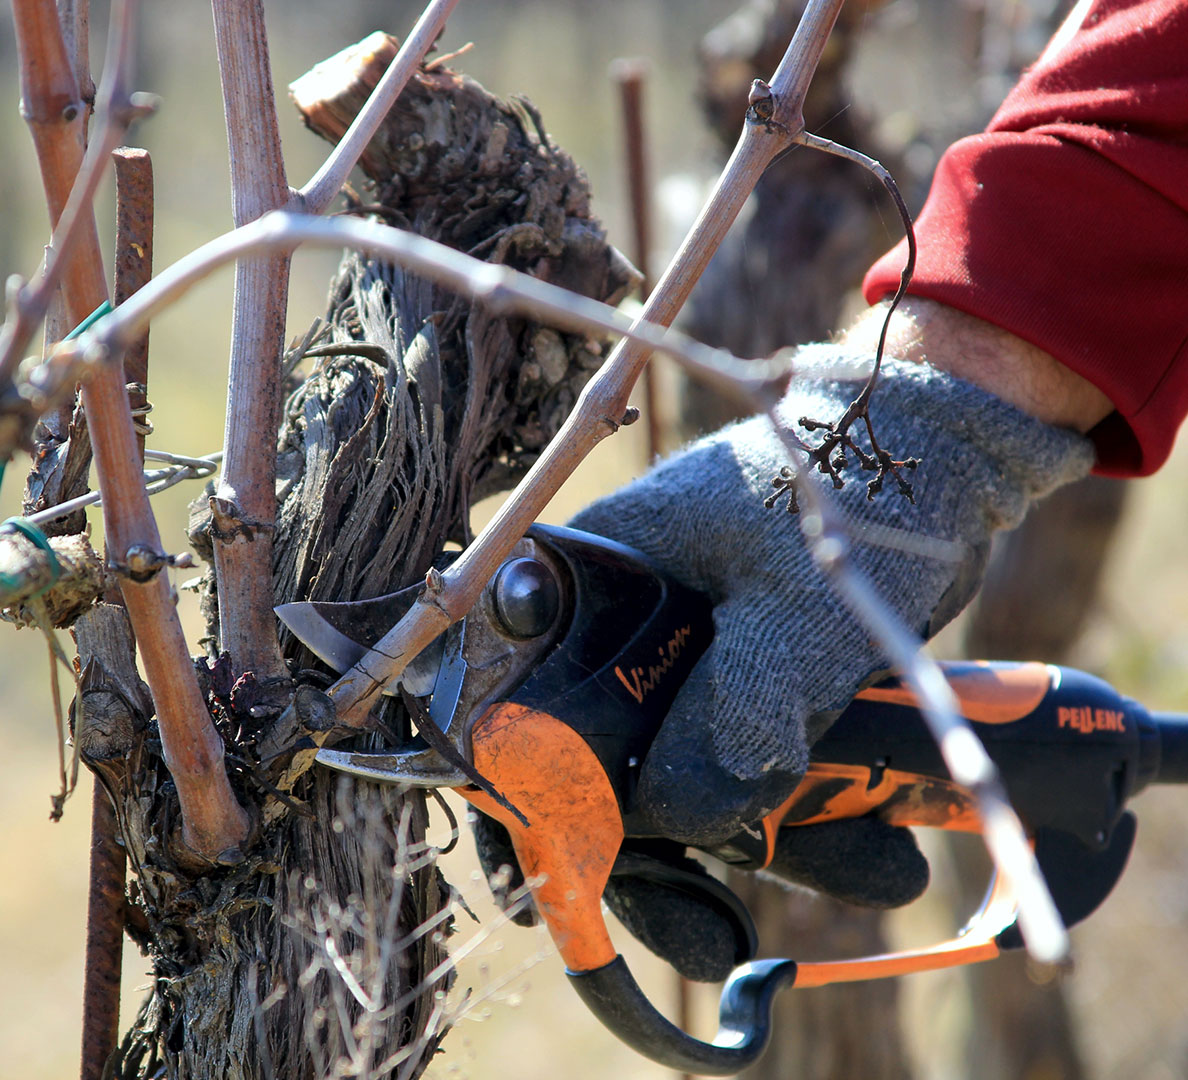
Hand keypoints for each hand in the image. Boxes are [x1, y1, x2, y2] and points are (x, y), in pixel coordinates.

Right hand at [531, 311, 1092, 979]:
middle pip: (597, 765)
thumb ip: (734, 710)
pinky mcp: (744, 688)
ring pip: (685, 784)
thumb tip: (675, 821)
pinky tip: (882, 859)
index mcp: (590, 579)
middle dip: (661, 853)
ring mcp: (684, 663)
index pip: (509, 696)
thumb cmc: (854, 498)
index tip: (548, 880)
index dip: (519, 793)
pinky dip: (809, 823)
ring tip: (866, 871)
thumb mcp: (797, 610)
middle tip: (708, 935)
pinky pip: (752, 776)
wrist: (945, 461)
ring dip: (763, 847)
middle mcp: (619, 628)